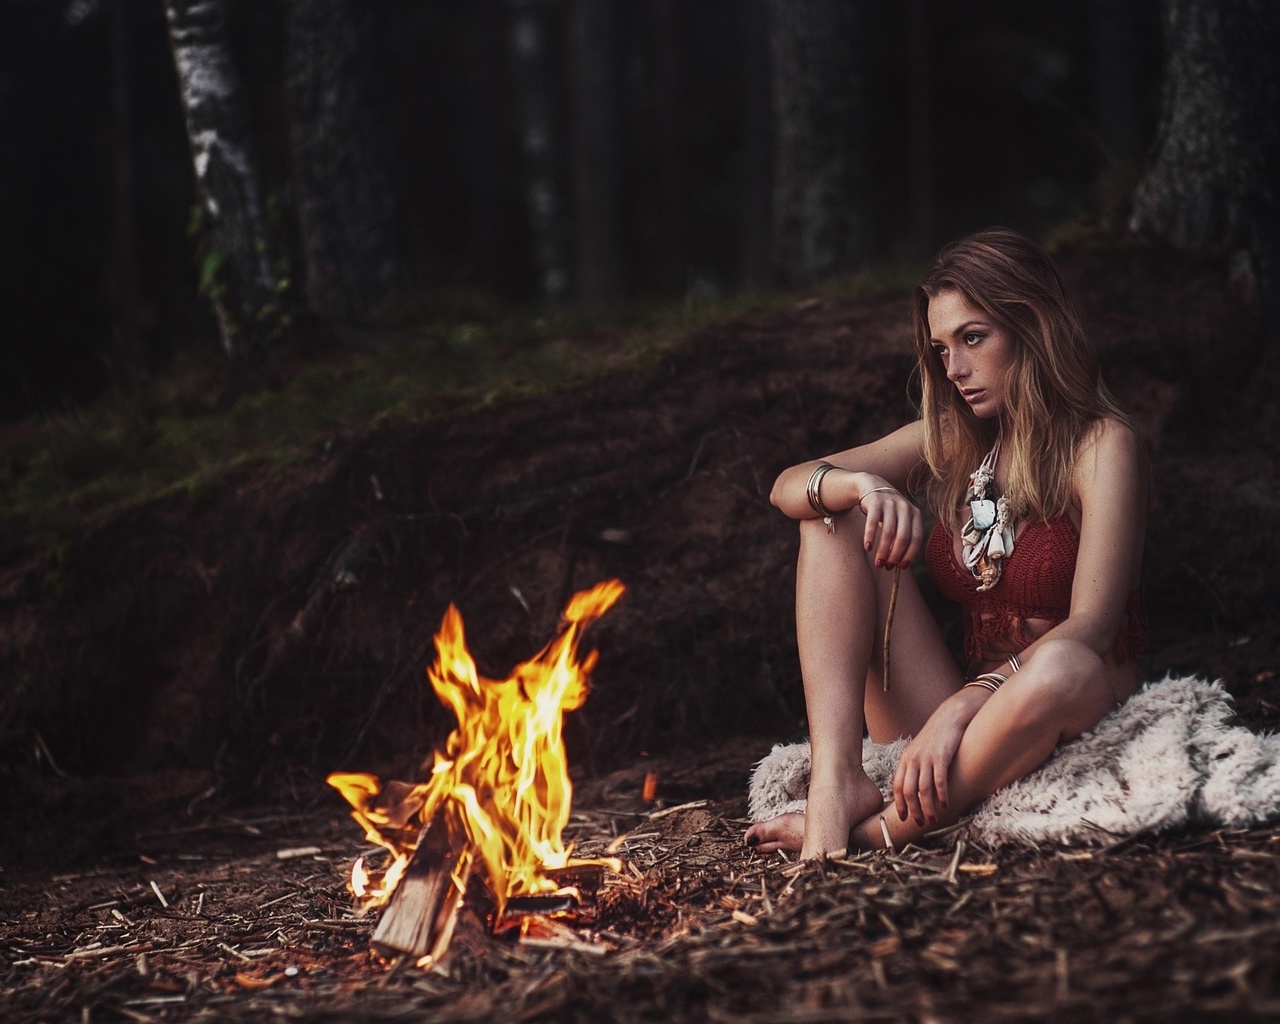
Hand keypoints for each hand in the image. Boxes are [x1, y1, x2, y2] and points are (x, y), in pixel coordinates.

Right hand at [857, 475, 922, 569]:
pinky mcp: (875, 501)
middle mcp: (905, 507)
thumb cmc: (888, 510)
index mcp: (915, 513)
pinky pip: (872, 523)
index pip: (916, 538)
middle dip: (895, 555)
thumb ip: (903, 535)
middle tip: (886, 567)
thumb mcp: (900, 519)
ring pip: (888, 532)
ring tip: (878, 562)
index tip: (902, 567)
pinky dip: (870, 537)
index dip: (910, 554)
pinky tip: (867, 548)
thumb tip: (901, 563)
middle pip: (903, 537)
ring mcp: (890, 503)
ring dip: (882, 550)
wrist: (872, 485)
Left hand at [891, 701, 968, 826]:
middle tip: (920, 823)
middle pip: (908, 791)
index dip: (899, 804)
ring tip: (933, 819)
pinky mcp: (941, 756)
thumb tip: (913, 791)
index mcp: (905, 760)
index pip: (897, 786)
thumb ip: (914, 768)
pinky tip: (945, 804)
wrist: (949, 718)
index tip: (903, 818)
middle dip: (913, 810)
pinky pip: (939, 780)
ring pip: (923, 789)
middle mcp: (913, 759)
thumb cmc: (935, 737)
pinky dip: (941, 795)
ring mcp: (926, 758)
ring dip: (928, 808)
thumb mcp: (919, 751)